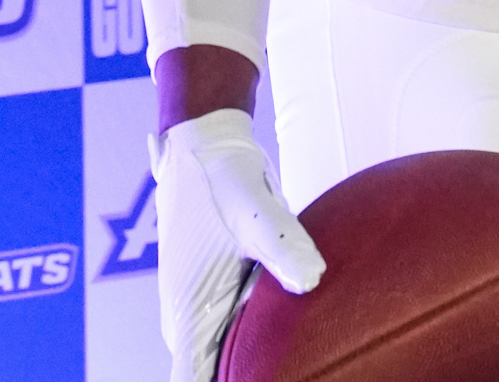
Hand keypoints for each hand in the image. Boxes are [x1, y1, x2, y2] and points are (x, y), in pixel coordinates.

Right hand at [151, 108, 324, 381]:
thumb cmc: (223, 177)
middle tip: (291, 370)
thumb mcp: (256, 210)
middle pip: (205, 371)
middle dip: (238, 376)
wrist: (203, 141)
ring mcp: (193, 302)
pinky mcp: (206, 287)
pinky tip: (279, 330)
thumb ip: (283, 245)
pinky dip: (244, 337)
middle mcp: (184, 314)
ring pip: (214, 351)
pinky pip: (223, 328)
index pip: (191, 379)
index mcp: (187, 310)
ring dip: (240, 360)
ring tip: (285, 362)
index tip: (260, 381)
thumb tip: (313, 279)